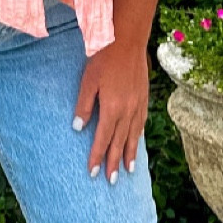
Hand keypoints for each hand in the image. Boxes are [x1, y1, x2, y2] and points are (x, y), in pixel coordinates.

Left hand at [74, 40, 149, 182]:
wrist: (128, 40)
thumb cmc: (104, 58)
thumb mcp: (88, 81)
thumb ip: (84, 106)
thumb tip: (78, 128)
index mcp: (112, 108)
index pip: (103, 139)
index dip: (97, 157)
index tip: (93, 173)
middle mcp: (128, 111)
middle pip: (120, 142)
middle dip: (115, 162)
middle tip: (112, 181)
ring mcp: (138, 105)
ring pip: (133, 136)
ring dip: (130, 154)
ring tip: (128, 170)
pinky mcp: (144, 98)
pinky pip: (141, 123)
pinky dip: (138, 136)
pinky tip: (136, 142)